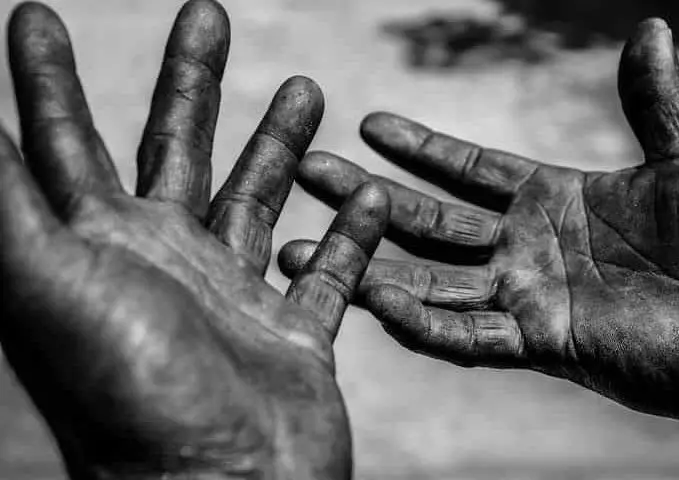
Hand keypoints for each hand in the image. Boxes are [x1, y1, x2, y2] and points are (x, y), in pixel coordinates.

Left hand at [0, 2, 387, 478]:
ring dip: (279, 144)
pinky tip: (368, 194)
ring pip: (257, 199)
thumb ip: (7, 200)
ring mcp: (231, 297)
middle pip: (175, 149)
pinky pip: (328, 269)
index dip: (41, 77)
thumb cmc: (132, 391)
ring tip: (306, 85)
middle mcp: (162, 263)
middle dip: (189, 80)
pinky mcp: (293, 332)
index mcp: (99, 246)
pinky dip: (349, 233)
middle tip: (208, 11)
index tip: (31, 13)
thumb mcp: (51, 279)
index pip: (61, 141)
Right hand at [280, 19, 678, 455]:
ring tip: (301, 244)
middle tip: (306, 168)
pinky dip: (419, 320)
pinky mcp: (539, 342)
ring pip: (429, 278)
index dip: (421, 147)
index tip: (370, 120)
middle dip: (367, 195)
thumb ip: (654, 100)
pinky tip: (373, 297)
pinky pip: (464, 334)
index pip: (468, 169)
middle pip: (428, 219)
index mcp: (552, 199)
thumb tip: (650, 28)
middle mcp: (526, 249)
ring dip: (367, 262)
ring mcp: (526, 297)